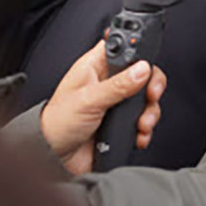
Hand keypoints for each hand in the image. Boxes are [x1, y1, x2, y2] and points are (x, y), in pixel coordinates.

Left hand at [39, 40, 166, 176]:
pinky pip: (143, 120)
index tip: (147, 65)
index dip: (139, 51)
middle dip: (152, 85)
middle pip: (143, 72)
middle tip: (151, 95)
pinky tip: (138, 134)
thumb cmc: (57, 122)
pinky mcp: (121, 122)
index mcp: (96, 66)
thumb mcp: (88, 100)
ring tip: (142, 123)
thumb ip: (117, 85)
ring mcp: (117, 103)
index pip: (124, 47)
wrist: (53, 158)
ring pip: (146, 98)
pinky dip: (145, 129)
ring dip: (150, 111)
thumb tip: (142, 68)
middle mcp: (109, 82)